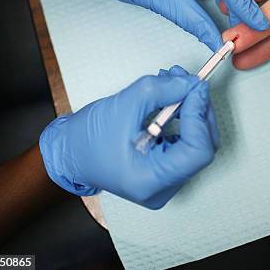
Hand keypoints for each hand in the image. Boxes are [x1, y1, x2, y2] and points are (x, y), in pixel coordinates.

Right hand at [39, 66, 218, 208]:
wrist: (67, 153)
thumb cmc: (85, 138)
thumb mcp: (123, 105)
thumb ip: (161, 91)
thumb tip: (190, 84)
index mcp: (150, 180)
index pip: (197, 151)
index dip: (200, 116)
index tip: (195, 88)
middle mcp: (162, 188)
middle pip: (201, 147)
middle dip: (198, 110)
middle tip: (188, 81)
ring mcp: (165, 182)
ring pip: (196, 143)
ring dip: (191, 110)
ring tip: (175, 82)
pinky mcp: (164, 171)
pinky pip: (184, 143)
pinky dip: (183, 118)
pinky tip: (171, 98)